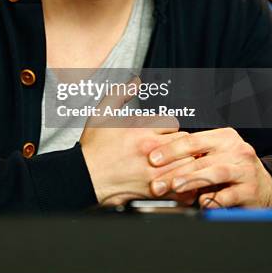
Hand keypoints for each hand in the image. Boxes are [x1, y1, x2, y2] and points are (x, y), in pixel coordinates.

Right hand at [80, 77, 186, 204]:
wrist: (85, 177)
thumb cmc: (93, 148)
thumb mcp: (102, 114)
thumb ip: (120, 94)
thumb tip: (135, 81)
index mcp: (141, 131)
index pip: (172, 123)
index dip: (168, 126)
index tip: (162, 131)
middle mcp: (151, 151)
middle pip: (184, 142)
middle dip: (179, 143)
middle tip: (172, 146)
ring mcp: (154, 172)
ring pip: (187, 163)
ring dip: (183, 161)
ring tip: (176, 161)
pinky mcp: (154, 191)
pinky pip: (181, 187)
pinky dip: (183, 183)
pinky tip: (177, 178)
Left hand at [148, 127, 271, 207]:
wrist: (264, 186)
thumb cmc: (231, 167)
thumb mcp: (215, 154)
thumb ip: (193, 154)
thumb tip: (158, 160)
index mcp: (223, 137)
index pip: (192, 140)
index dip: (170, 149)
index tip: (153, 158)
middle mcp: (235, 150)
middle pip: (199, 158)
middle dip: (174, 171)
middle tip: (157, 182)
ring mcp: (244, 170)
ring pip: (214, 173)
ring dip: (192, 180)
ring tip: (176, 187)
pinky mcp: (250, 190)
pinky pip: (228, 195)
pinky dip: (213, 199)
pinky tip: (201, 202)